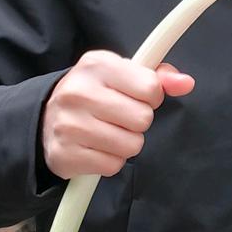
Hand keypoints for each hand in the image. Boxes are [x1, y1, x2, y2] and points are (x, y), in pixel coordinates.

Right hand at [41, 50, 193, 178]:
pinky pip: (113, 165)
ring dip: (126, 143)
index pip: (150, 87)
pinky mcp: (65, 155)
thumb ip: (158, 76)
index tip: (138, 96)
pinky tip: (97, 146)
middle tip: (120, 116)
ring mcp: (69, 125)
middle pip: (143, 119)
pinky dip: (111, 160)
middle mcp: (78, 92)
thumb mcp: (123, 74)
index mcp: (97, 65)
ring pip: (131, 145)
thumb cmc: (94, 93)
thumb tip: (186, 83)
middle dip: (138, 121)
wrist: (45, 118)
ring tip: (108, 131)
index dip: (152, 96)